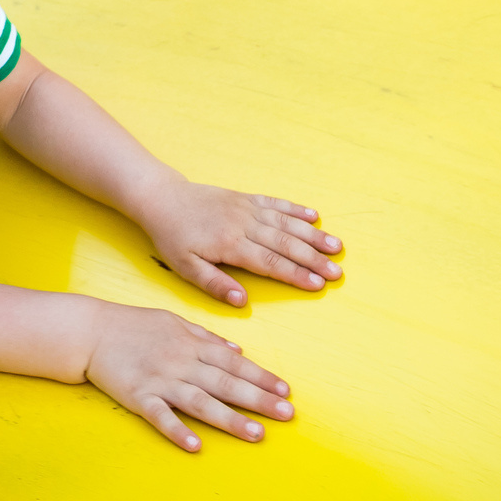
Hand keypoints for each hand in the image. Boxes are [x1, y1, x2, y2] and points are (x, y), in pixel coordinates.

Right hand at [84, 304, 294, 451]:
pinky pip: (161, 416)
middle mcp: (181, 362)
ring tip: (256, 434)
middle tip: (286, 414)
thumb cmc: (133, 325)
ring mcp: (160, 380)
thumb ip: (206, 337)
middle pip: (225, 383)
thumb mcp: (174, 321)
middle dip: (258, 399)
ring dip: (230, 419)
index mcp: (191, 344)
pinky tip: (195, 445)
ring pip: (201, 402)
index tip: (285, 390)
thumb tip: (237, 350)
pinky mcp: (138, 396)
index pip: (234, 362)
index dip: (261, 377)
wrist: (90, 330)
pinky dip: (177, 430)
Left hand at [141, 181, 342, 305]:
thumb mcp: (185, 267)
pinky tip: (315, 216)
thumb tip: (242, 302)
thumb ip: (214, 284)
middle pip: (285, 244)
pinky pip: (276, 203)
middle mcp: (243, 224)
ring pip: (286, 223)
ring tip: (337, 247)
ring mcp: (247, 208)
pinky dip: (297, 209)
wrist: (163, 199)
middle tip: (337, 272)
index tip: (317, 285)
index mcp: (230, 244)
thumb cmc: (173, 237)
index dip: (295, 274)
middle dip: (314, 259)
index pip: (269, 263)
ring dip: (313, 235)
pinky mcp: (247, 198)